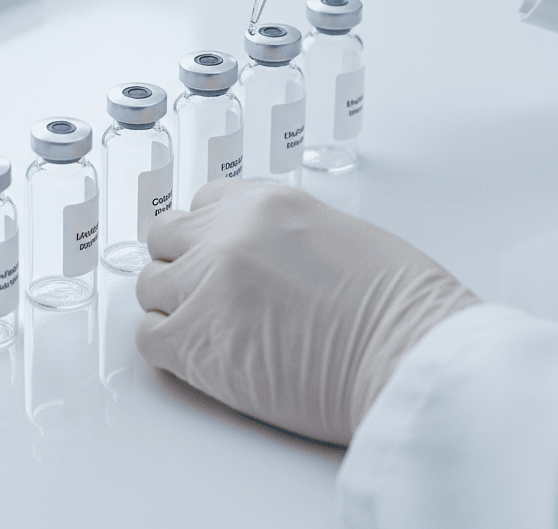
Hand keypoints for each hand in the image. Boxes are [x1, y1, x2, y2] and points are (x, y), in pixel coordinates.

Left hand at [135, 180, 478, 445]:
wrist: (408, 355)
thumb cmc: (400, 305)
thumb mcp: (340, 233)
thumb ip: (286, 235)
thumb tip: (266, 258)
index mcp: (265, 202)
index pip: (203, 202)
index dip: (207, 232)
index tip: (214, 252)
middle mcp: (227, 234)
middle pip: (167, 237)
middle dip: (181, 262)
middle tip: (205, 292)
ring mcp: (206, 284)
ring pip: (151, 284)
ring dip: (172, 303)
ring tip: (206, 328)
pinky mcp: (195, 341)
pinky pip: (149, 335)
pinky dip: (166, 345)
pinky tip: (199, 355)